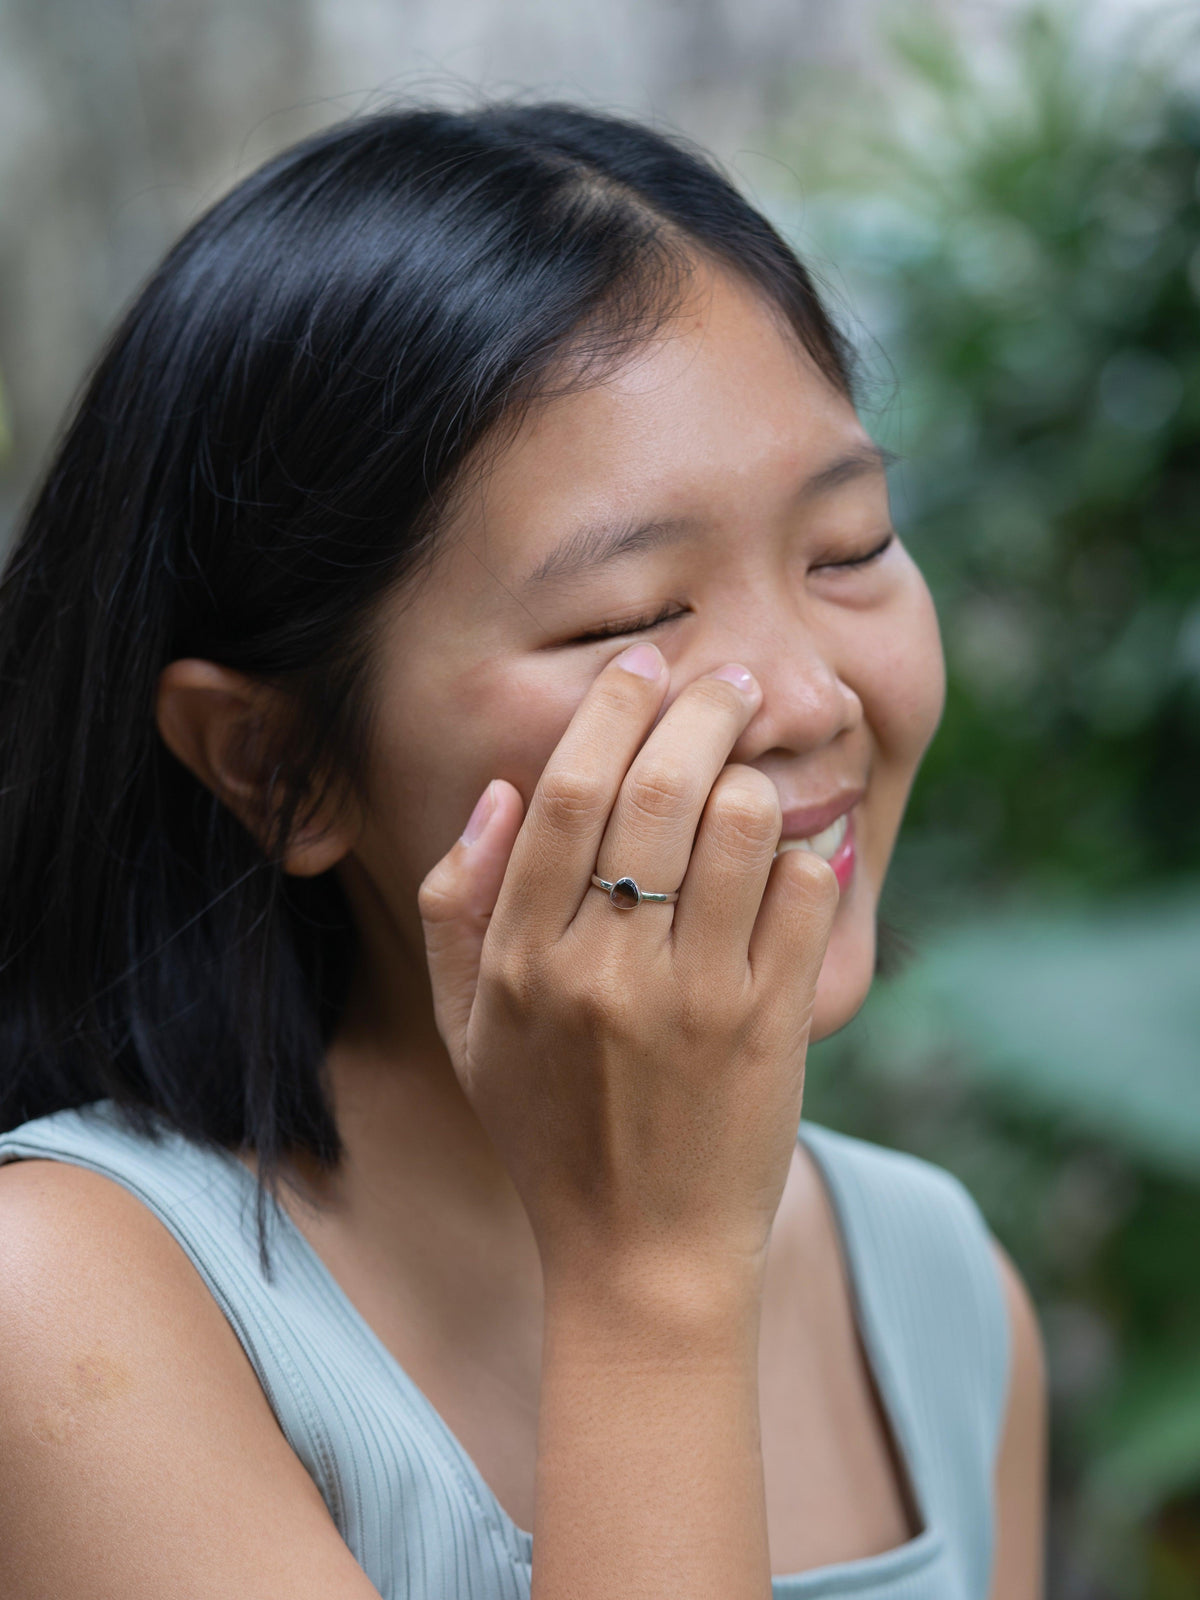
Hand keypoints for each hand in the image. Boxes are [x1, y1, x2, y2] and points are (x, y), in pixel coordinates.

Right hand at [418, 642, 839, 1291]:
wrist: (642, 1256)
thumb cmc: (549, 1130)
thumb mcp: (466, 1028)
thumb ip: (459, 905)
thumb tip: (501, 789)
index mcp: (521, 962)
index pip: (563, 796)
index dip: (611, 710)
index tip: (646, 662)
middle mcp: (605, 972)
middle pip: (662, 790)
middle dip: (704, 706)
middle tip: (730, 679)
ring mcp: (696, 1001)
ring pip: (742, 828)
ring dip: (756, 779)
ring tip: (755, 775)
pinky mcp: (771, 1029)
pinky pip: (803, 898)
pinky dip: (805, 860)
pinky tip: (790, 863)